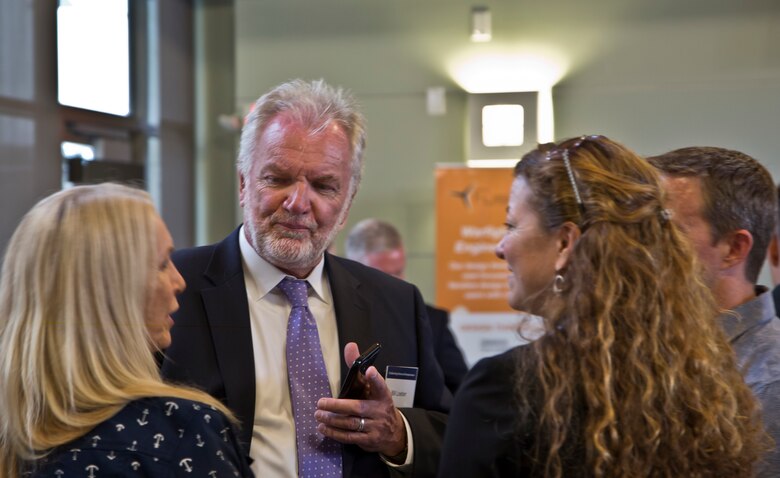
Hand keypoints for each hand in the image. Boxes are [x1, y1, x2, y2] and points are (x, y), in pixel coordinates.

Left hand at [314, 342, 406, 456]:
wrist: (394, 433)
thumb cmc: (378, 405)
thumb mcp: (372, 388)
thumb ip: (358, 368)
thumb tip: (350, 346)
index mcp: (382, 395)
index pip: (380, 385)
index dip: (375, 378)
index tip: (369, 370)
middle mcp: (380, 410)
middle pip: (357, 407)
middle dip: (337, 406)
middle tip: (320, 403)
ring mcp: (375, 426)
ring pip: (350, 423)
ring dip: (332, 420)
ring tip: (318, 415)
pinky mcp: (368, 440)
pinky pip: (349, 436)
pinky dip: (334, 432)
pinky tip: (323, 427)